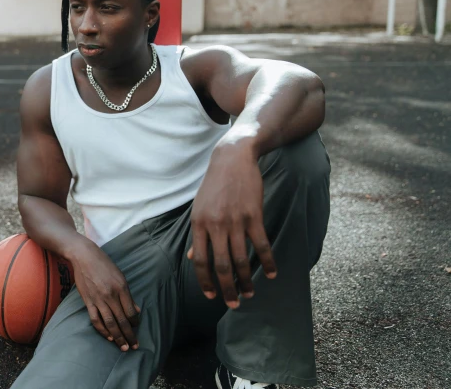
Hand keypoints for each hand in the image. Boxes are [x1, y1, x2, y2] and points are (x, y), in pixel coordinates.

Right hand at [70, 241, 140, 350]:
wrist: (84, 256)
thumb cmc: (104, 264)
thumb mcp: (120, 276)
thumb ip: (128, 295)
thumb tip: (136, 311)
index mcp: (121, 287)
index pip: (131, 311)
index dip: (135, 322)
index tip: (136, 327)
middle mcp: (111, 295)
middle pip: (122, 320)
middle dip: (129, 335)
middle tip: (134, 346)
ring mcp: (98, 299)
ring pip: (110, 323)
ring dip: (118, 337)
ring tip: (123, 346)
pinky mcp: (88, 301)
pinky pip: (96, 320)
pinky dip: (102, 330)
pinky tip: (109, 337)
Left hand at [187, 142, 276, 308]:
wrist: (232, 159)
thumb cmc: (214, 186)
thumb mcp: (199, 208)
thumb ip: (198, 234)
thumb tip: (192, 257)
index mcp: (198, 224)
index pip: (200, 260)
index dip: (205, 281)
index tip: (211, 296)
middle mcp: (215, 225)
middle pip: (221, 265)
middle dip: (228, 289)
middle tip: (234, 304)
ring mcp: (235, 221)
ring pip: (241, 259)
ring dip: (247, 280)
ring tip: (250, 293)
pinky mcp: (254, 216)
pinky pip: (261, 245)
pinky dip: (267, 262)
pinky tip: (270, 274)